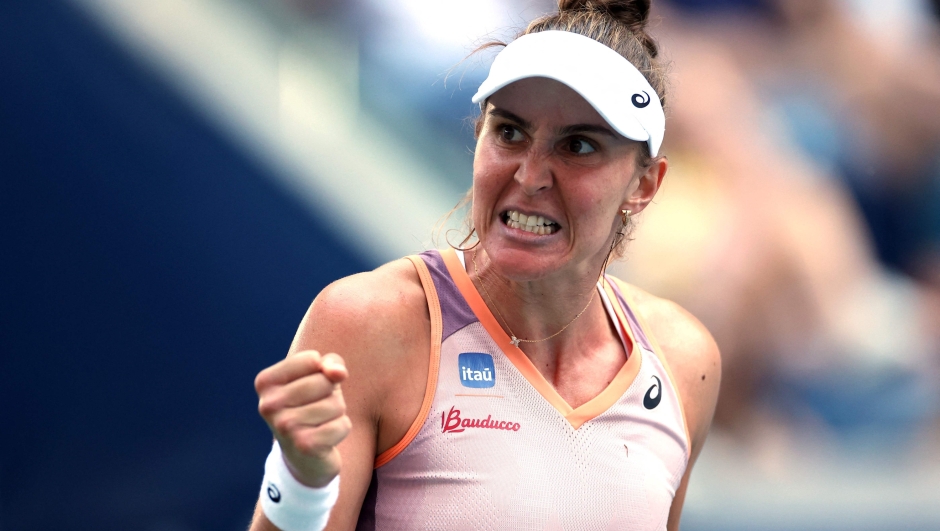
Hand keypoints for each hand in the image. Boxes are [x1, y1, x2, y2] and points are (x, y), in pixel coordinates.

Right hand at [255, 350, 350, 487]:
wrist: (303, 455)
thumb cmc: (311, 405)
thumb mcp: (319, 376)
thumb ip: (331, 363)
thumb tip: (339, 372)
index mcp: (265, 382)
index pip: (312, 359)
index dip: (322, 372)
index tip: (310, 388)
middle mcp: (268, 405)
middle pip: (325, 382)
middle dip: (331, 394)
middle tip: (316, 409)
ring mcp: (284, 427)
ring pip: (336, 404)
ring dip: (336, 413)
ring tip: (319, 422)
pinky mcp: (304, 446)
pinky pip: (343, 424)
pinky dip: (341, 429)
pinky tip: (325, 437)